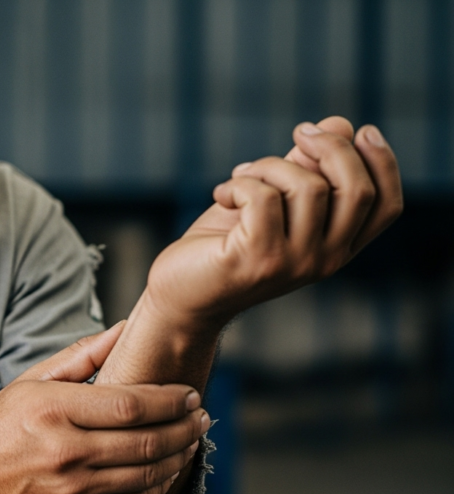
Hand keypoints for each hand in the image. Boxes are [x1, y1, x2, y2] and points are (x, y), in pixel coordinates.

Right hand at [0, 326, 208, 493]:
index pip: (129, 404)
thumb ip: (82, 356)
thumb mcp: (31, 381)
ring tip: (192, 438)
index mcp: (53, 409)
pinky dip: (159, 483)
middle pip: (146, 441)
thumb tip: (124, 329)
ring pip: (146, 473)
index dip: (169, 400)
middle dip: (184, 426)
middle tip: (201, 414)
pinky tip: (169, 467)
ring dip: (179, 455)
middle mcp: (65, 450)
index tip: (188, 393)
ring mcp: (73, 487)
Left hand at [137, 119, 401, 332]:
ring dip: (268, 165)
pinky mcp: (260, 260)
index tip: (360, 130)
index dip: (383, 163)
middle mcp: (326, 260)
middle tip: (298, 132)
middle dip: (330, 147)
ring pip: (307, 186)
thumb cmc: (224, 244)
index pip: (386, 206)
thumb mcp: (270, 201)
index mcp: (338, 248)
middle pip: (357, 190)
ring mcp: (295, 263)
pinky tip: (222, 194)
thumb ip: (305, 167)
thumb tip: (338, 123)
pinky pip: (264, 197)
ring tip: (240, 177)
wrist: (182, 294)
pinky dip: (240, 183)